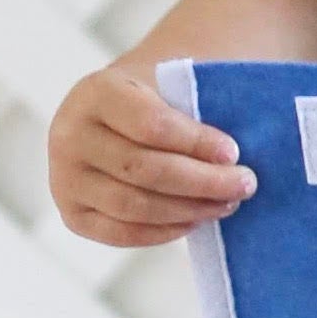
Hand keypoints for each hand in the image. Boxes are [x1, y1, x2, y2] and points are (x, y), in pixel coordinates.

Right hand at [49, 61, 255, 247]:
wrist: (119, 114)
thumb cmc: (161, 98)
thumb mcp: (174, 84)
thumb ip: (203, 103)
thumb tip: (253, 145)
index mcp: (95, 91)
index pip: (151, 125)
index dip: (196, 142)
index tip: (234, 152)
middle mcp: (68, 134)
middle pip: (144, 169)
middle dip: (202, 181)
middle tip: (245, 184)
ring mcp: (64, 178)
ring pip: (135, 205)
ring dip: (189, 209)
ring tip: (227, 204)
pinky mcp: (73, 213)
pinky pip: (122, 232)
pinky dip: (165, 231)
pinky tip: (196, 220)